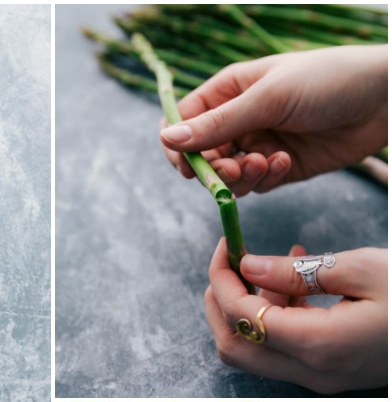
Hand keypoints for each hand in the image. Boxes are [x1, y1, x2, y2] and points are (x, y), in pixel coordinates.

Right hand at [160, 46, 387, 195]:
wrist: (384, 100)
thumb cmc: (329, 81)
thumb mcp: (267, 98)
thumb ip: (216, 124)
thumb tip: (167, 138)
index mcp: (230, 91)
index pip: (184, 122)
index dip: (179, 146)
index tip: (188, 165)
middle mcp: (239, 119)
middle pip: (202, 155)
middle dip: (214, 167)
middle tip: (235, 168)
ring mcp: (257, 144)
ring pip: (226, 175)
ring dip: (240, 176)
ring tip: (265, 164)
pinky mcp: (277, 167)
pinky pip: (254, 184)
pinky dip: (264, 179)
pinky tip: (285, 162)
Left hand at [204, 239, 387, 392]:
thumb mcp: (362, 269)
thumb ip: (297, 272)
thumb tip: (247, 266)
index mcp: (317, 345)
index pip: (241, 317)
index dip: (222, 281)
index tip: (225, 248)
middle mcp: (309, 371)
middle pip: (233, 346)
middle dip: (218, 303)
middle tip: (227, 264)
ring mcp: (316, 379)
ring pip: (252, 352)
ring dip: (247, 309)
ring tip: (273, 266)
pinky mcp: (325, 374)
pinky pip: (281, 350)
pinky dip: (274, 318)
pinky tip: (297, 283)